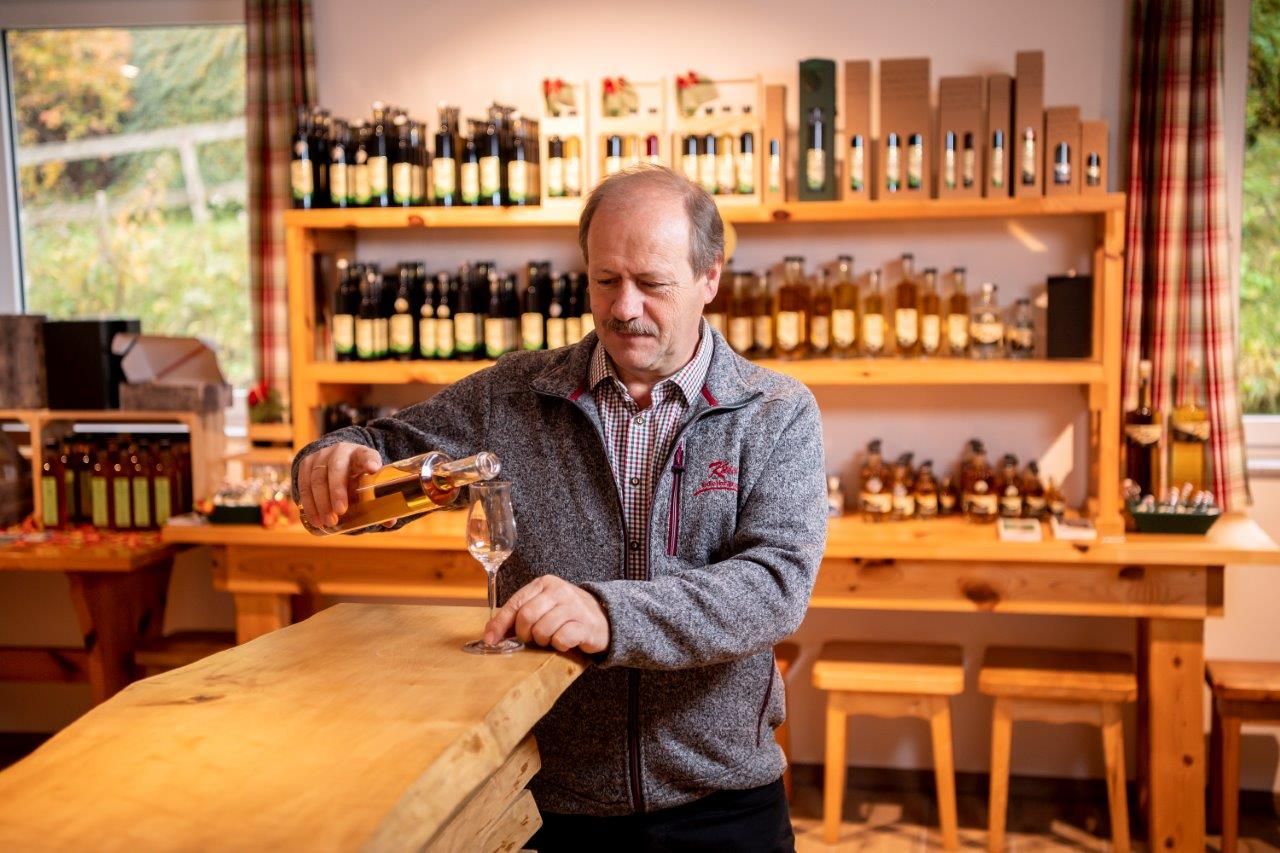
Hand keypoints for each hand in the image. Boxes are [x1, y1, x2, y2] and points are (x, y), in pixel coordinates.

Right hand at [296, 442, 384, 527]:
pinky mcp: (306, 464)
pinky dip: (309, 504)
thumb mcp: (366, 483)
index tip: (373, 469)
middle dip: (337, 490)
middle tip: (340, 511)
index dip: (369, 460)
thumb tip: (390, 522)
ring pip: (317, 478)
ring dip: (321, 502)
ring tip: (327, 521)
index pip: (366, 455)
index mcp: (361, 454)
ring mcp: (321, 456)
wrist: (333, 460)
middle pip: (337, 469)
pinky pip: (304, 484)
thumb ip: (377, 501)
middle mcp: (340, 451)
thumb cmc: (355, 476)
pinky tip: (315, 519)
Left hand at [484, 575, 609, 653]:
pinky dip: (558, 645)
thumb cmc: (567, 614)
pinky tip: (564, 641)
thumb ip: (519, 615)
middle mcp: (559, 591)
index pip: (515, 603)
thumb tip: (491, 634)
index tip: (490, 640)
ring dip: (542, 640)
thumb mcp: (543, 606)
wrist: (604, 617)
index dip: (500, 624)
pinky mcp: (585, 625)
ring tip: (550, 638)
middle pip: (526, 617)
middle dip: (524, 634)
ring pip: (542, 630)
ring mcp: (574, 607)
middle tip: (532, 638)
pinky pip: (561, 639)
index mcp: (545, 584)